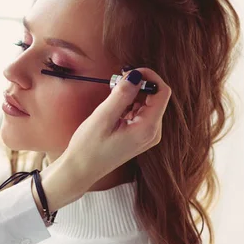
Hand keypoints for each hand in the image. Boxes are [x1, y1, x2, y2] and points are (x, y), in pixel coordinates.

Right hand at [38, 69, 170, 210]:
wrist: (80, 170)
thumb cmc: (88, 148)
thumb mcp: (103, 117)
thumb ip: (121, 95)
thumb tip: (135, 75)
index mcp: (147, 129)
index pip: (162, 92)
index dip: (149, 77)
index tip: (129, 72)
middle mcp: (153, 133)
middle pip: (156, 97)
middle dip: (138, 85)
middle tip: (115, 83)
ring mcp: (147, 136)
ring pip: (147, 104)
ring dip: (132, 95)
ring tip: (111, 98)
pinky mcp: (139, 137)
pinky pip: (140, 113)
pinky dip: (129, 105)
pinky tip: (113, 110)